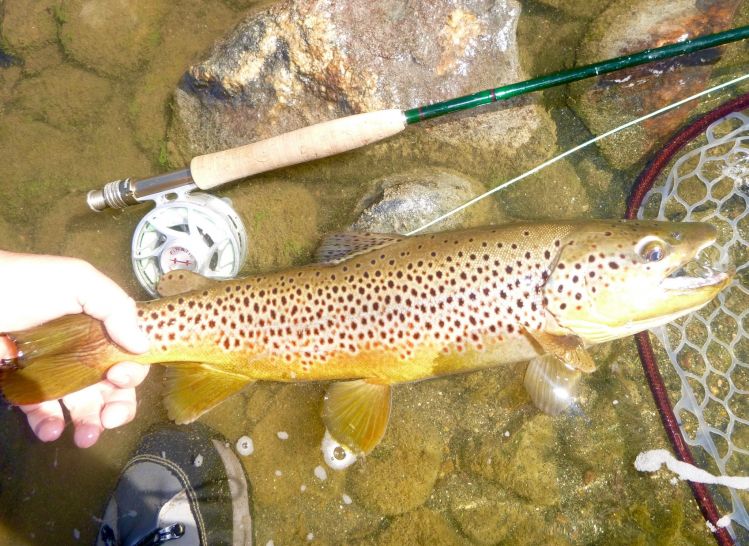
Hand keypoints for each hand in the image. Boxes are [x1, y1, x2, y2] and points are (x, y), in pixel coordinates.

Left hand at [0, 250, 149, 447]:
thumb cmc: (24, 283)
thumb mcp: (78, 279)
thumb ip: (116, 307)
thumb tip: (142, 345)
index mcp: (101, 327)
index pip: (129, 357)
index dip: (133, 372)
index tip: (119, 376)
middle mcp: (83, 352)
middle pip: (112, 388)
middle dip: (119, 407)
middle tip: (111, 419)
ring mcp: (54, 373)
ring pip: (82, 406)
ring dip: (90, 424)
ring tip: (84, 436)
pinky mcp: (24, 389)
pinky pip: (43, 413)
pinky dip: (50, 425)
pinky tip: (50, 429)